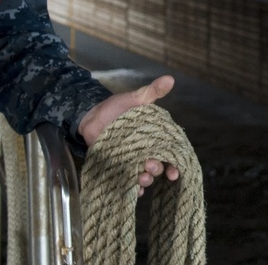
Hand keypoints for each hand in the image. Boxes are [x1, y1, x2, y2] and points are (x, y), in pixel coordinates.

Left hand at [78, 75, 179, 196]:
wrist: (92, 115)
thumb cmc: (116, 107)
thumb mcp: (135, 99)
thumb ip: (153, 91)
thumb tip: (170, 78)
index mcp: (153, 138)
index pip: (169, 154)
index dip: (175, 164)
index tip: (175, 171)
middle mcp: (145, 152)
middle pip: (157, 167)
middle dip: (157, 169)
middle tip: (150, 164)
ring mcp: (131, 161)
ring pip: (144, 177)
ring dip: (145, 180)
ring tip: (141, 177)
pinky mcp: (117, 168)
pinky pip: (127, 183)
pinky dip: (132, 188)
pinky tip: (133, 189)